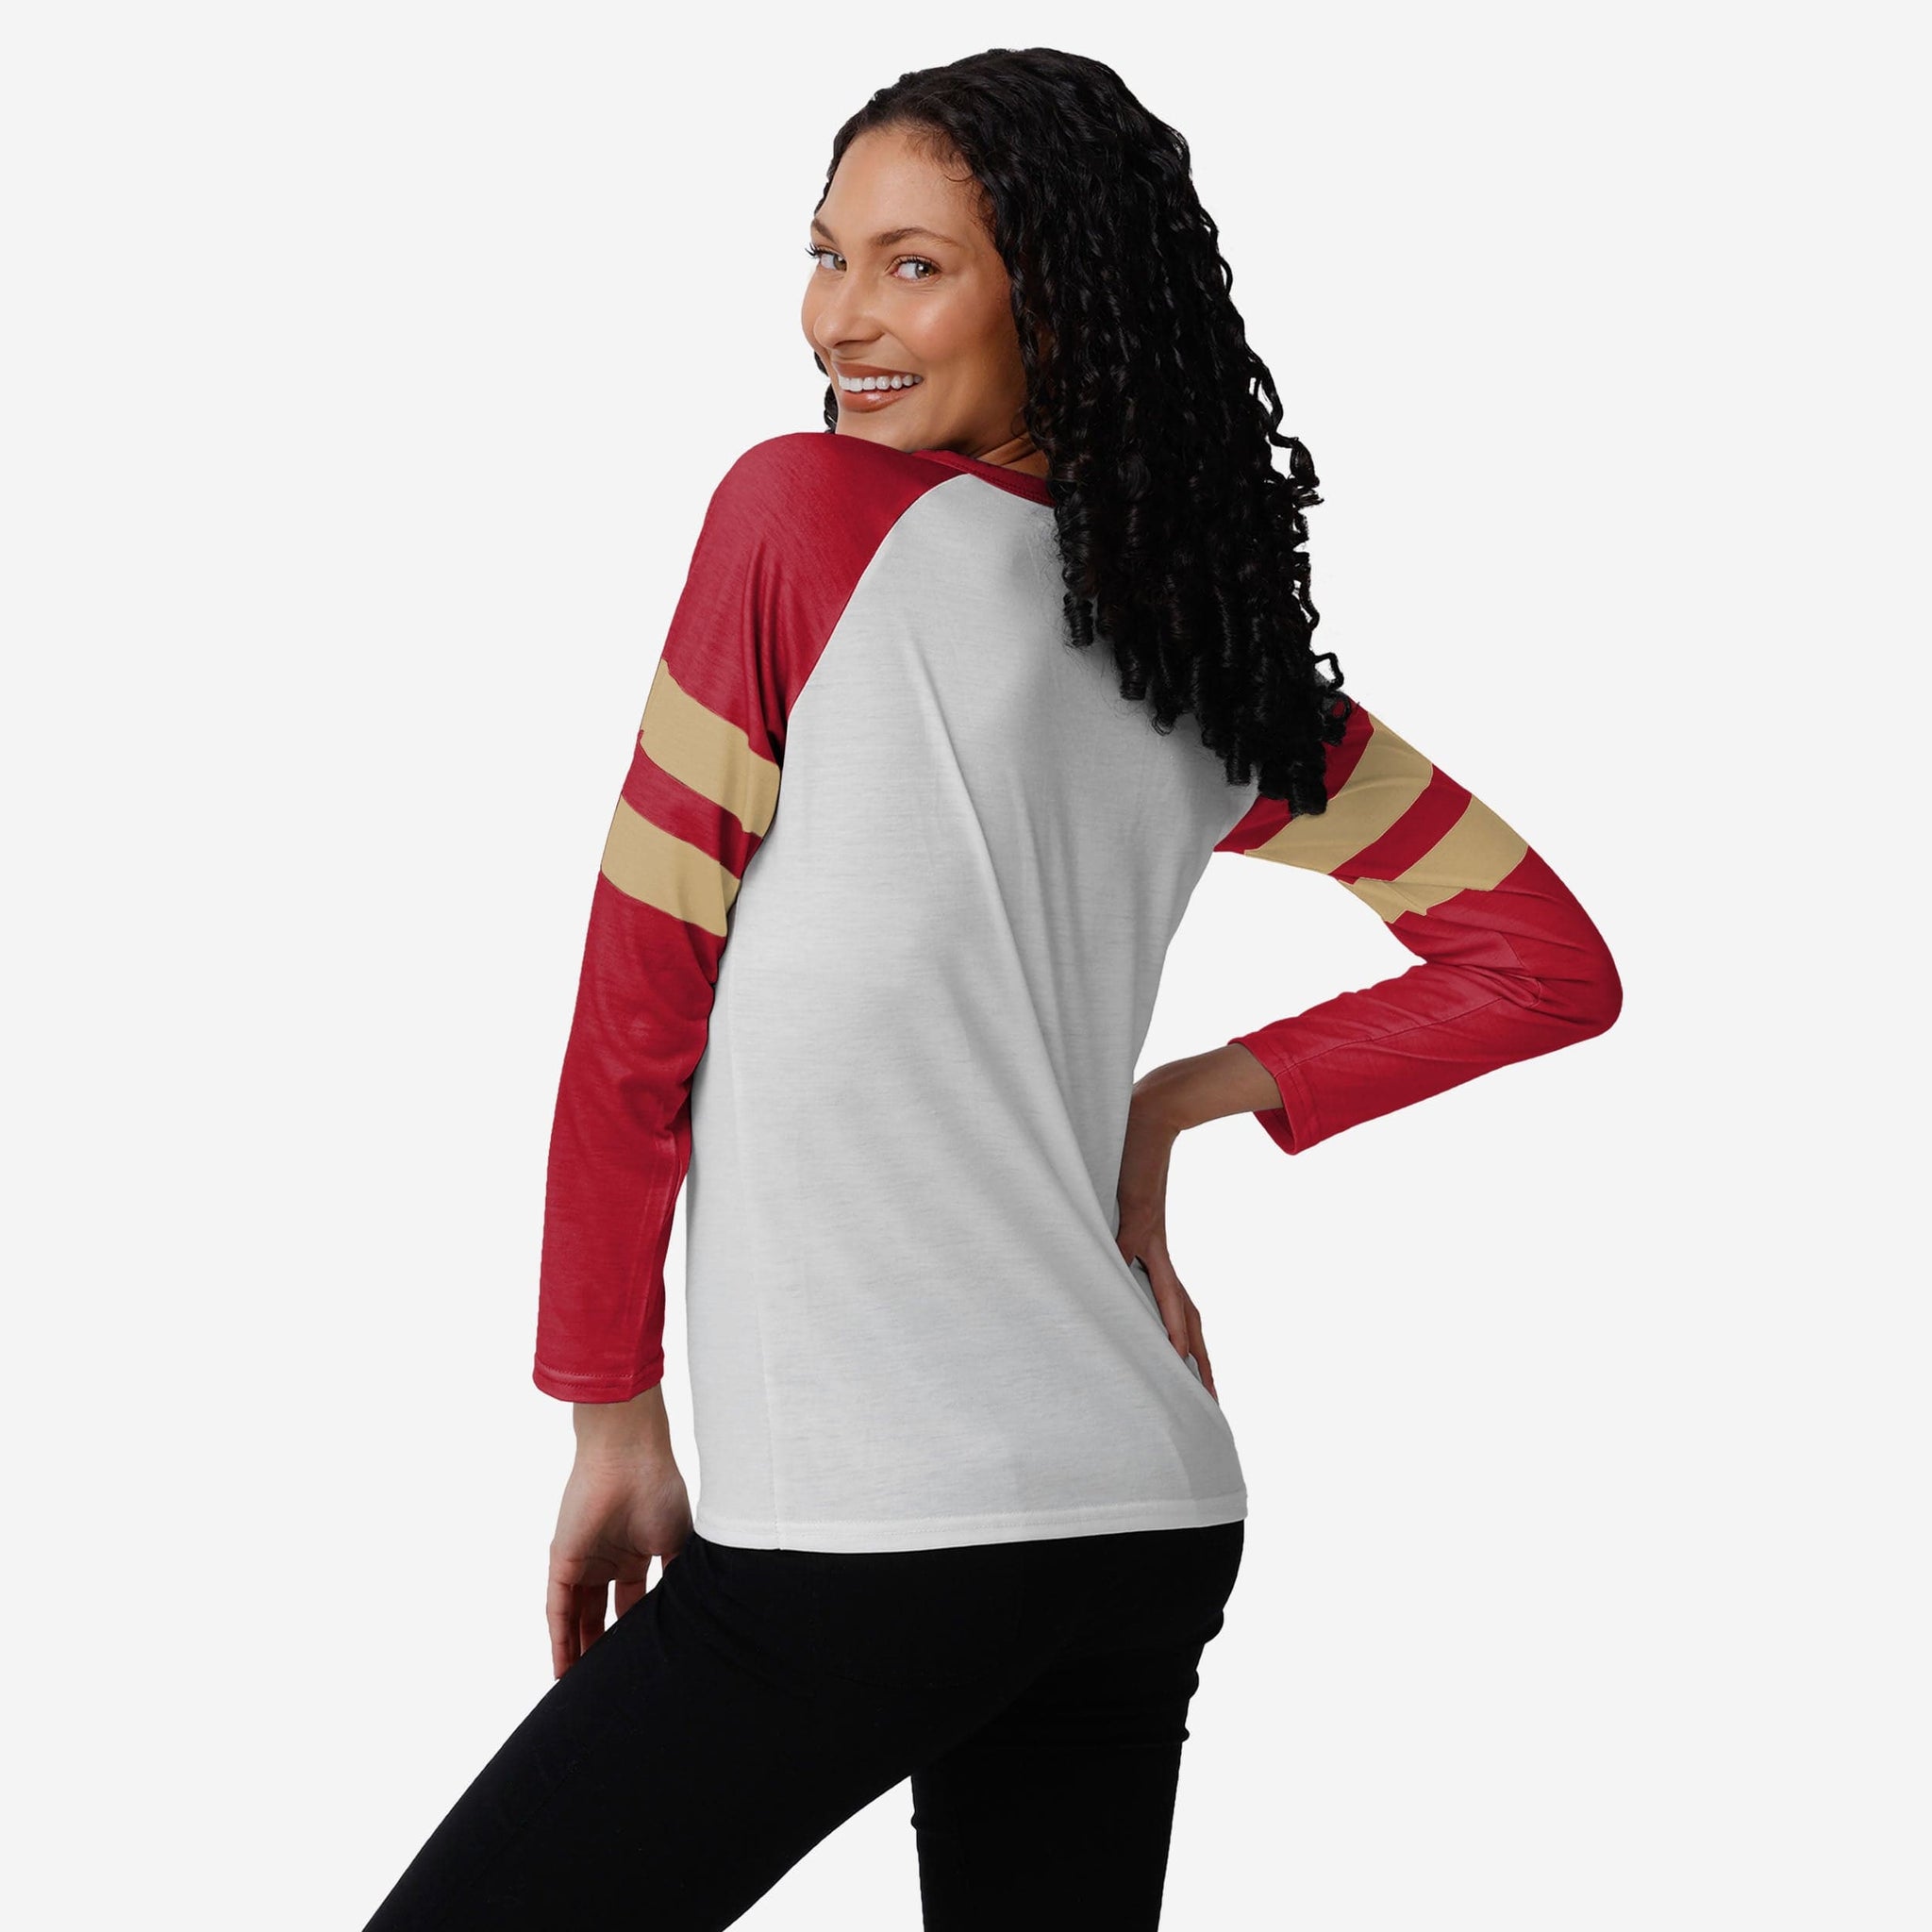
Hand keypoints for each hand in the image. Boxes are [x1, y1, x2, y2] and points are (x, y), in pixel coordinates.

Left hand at [547, 1447, 690, 1677]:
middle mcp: (606, 1559)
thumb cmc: (658, 1487)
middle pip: (600, 1614)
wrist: (631, 1456)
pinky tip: (563, 1668)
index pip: (630, 1603)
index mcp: (635, 1552)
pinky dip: (559, 1638)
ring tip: (581, 1688)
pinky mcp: (562, 1561)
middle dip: (602, 1647)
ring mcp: (583, 1560)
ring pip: (576, 1617)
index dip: (633, 1633)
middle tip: (605, 1685)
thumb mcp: (678, 1541)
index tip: (639, 1661)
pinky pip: (557, 1608)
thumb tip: (689, 1615)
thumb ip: (677, 1577)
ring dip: (577, 1651)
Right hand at [1115, 1088, 1218, 1400]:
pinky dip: (1153, 1302)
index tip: (1199, 1380)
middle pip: (1185, 1316)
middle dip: (1198, 1360)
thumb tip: (1091, 1246)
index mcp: (1154, 1252)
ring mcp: (1149, 1236)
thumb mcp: (1116, 1198)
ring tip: (1190, 1375)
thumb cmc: (1126, 1152)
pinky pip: (1142, 1267)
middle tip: (1212, 1402)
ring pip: (1172, 1300)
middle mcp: (1156, 1251)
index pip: (1178, 1307)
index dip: (1187, 1343)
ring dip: (1181, 1339)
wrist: (1148, 1111)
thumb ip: (1106, 1224)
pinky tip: (1160, 1330)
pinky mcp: (1139, 1218)